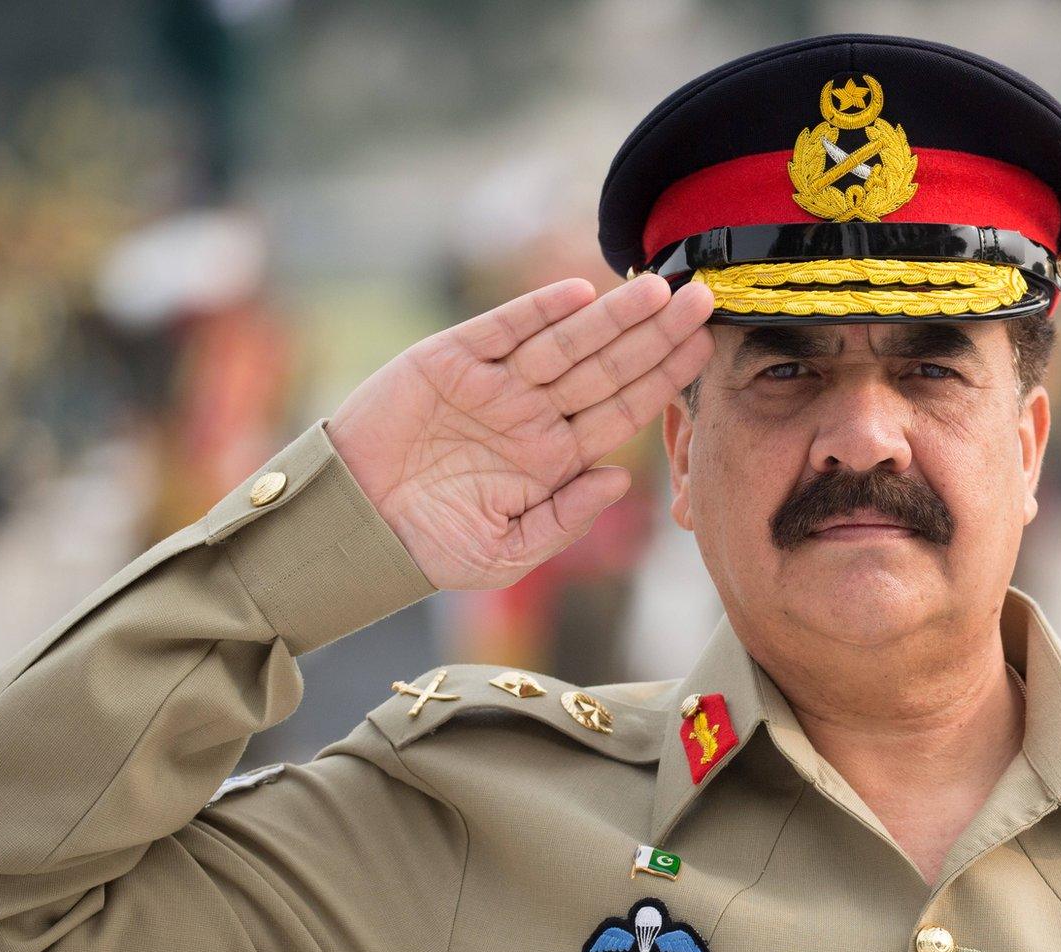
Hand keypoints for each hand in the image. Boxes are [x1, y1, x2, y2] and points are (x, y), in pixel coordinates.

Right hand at [327, 275, 715, 589]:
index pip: (622, 408)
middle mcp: (533, 413)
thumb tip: (619, 478)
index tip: (706, 349)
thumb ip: (566, 519)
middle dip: (656, 335)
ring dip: (611, 316)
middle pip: (607, 366)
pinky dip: (537, 310)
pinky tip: (580, 293)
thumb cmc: (431, 547)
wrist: (354, 528)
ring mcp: (495, 384)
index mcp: (555, 456)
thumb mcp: (508, 552)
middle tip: (703, 300)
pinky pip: (503, 329)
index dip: (664, 378)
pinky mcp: (450, 360)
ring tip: (658, 289)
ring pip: (566, 342)